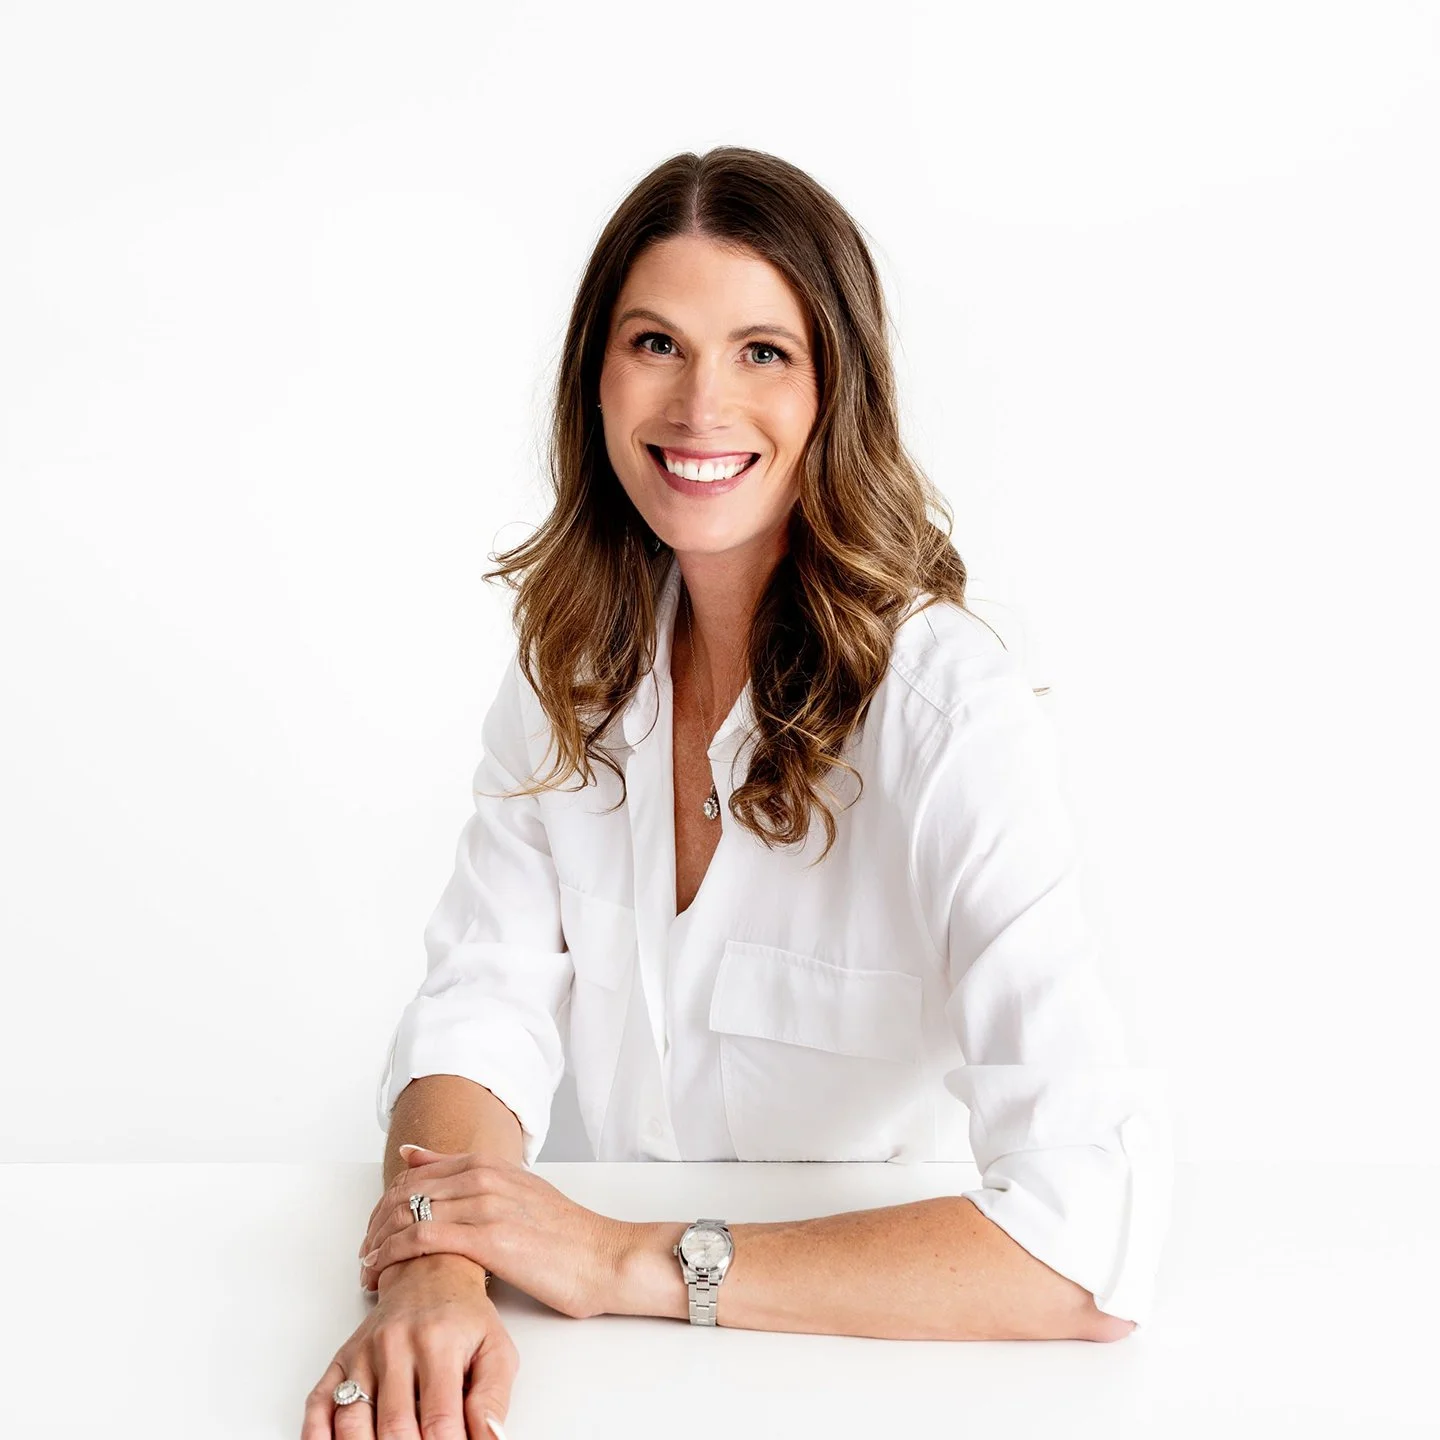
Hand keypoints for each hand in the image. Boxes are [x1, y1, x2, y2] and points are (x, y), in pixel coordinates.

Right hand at [301, 1252, 516, 1439]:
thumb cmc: (465, 1317)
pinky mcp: (341, 1359)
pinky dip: (318, 1435)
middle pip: (393, 1427)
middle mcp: (395, 1346)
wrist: (430, 1271)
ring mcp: (363, 1353)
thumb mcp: (496, 1349)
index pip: (439, 1420)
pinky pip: (319, 1404)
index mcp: (439, 1343)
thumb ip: (492, 1398)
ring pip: (352, 1421)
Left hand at [359, 1145, 630, 1319]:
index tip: (376, 1232)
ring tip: (367, 1271)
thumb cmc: (568, 1237)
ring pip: (409, 1213)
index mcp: (491, 1164)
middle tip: (364, 1255)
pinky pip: (424, 1238)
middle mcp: (485, 1176)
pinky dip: (394, 1255)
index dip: (386, 1203)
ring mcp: (487, 1204)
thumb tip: (416, 1156)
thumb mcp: (519, 1193)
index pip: (416, 1173)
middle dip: (375, 1225)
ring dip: (377, 1244)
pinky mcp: (490, 1238)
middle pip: (405, 1192)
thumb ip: (470, 1176)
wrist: (607, 1258)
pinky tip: (383, 1274)